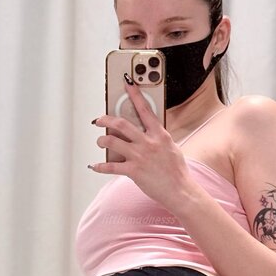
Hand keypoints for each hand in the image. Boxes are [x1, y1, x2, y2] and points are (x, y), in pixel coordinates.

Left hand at [89, 76, 194, 210]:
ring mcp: (140, 156)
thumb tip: (147, 133)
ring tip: (100, 141)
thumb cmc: (177, 171)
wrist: (180, 190)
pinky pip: (111, 166)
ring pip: (112, 142)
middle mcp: (148, 142)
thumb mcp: (171, 147)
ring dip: (102, 140)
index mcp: (159, 134)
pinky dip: (100, 166)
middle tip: (99, 120)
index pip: (145, 109)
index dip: (135, 95)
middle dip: (106, 120)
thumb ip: (158, 138)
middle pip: (121, 124)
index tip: (127, 84)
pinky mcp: (134, 171)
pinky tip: (95, 166)